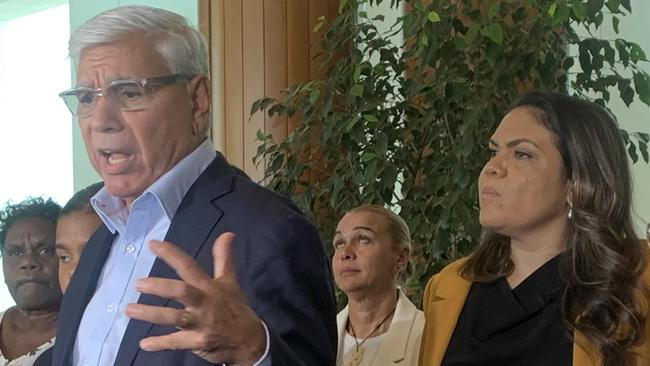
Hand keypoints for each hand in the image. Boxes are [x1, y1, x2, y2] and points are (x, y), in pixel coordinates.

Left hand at [125, 233, 265, 365]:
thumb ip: (223, 258)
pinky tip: (144, 343)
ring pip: (174, 317)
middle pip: (181, 291)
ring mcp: (201, 323)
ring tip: (129, 310)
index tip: (152, 244)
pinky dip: (160, 343)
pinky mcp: (198, 341)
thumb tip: (227, 233)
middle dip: (159, 287)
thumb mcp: (230, 281)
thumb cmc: (235, 308)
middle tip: (138, 284)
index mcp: (209, 286)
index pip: (189, 266)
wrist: (250, 340)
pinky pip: (176, 342)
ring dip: (151, 314)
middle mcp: (204, 302)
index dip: (171, 254)